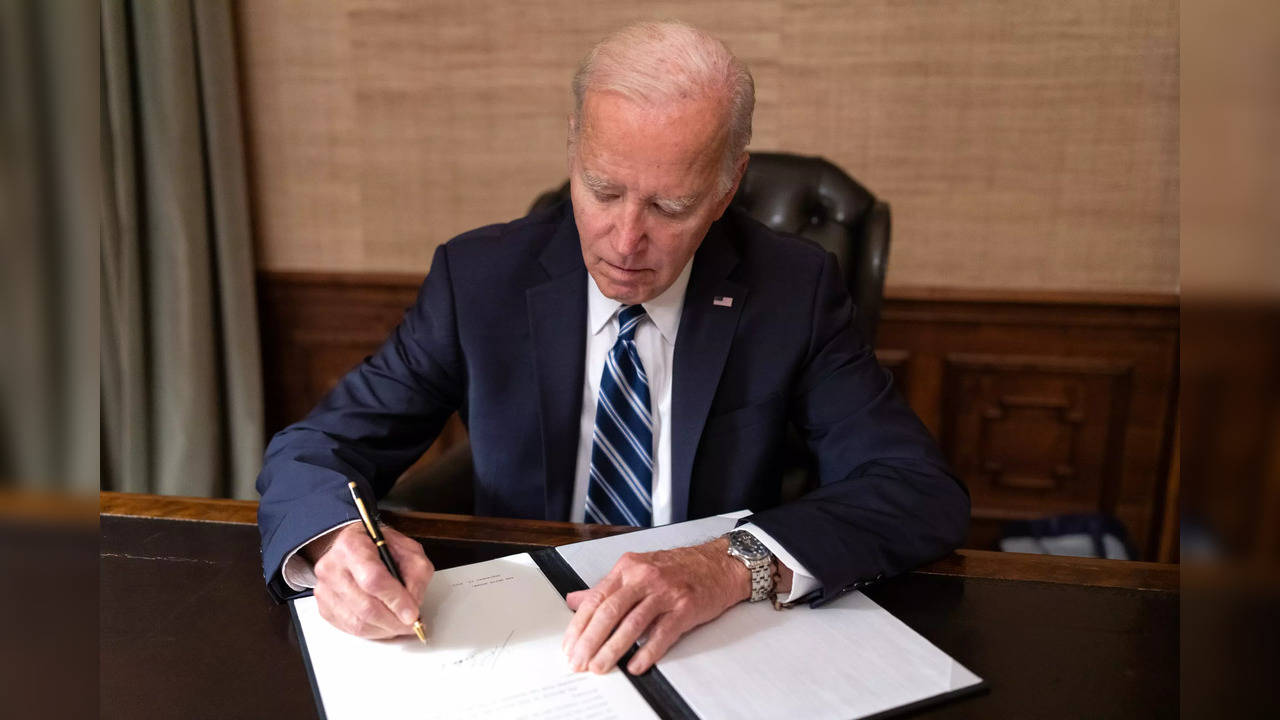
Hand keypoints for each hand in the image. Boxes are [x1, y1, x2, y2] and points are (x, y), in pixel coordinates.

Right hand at [306, 522, 433, 638]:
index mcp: (352, 545)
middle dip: (394, 621)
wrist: (353, 547)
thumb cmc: (380, 547)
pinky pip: (350, 629)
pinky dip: (372, 631)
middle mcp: (332, 567)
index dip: (396, 600)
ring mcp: (324, 589)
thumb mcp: (408, 550)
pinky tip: (383, 623)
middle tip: (411, 624)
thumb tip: (413, 604)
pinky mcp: (323, 607)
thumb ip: (416, 574)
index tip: (412, 613)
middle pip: (365, 607)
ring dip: (385, 629)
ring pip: (358, 623)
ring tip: (399, 623)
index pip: (373, 580)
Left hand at [562, 538, 749, 674]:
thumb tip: (574, 601)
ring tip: (601, 666)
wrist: (720, 564)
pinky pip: (662, 633)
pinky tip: (635, 665)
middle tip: (580, 661)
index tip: (570, 646)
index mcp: (628, 568)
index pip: (595, 598)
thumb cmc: (679, 568)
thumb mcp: (638, 570)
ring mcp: (665, 592)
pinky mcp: (685, 607)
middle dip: (590, 641)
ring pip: (632, 623)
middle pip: (609, 611)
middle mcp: (644, 577)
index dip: (579, 625)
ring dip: (613, 649)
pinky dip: (647, 651)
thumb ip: (605, 588)